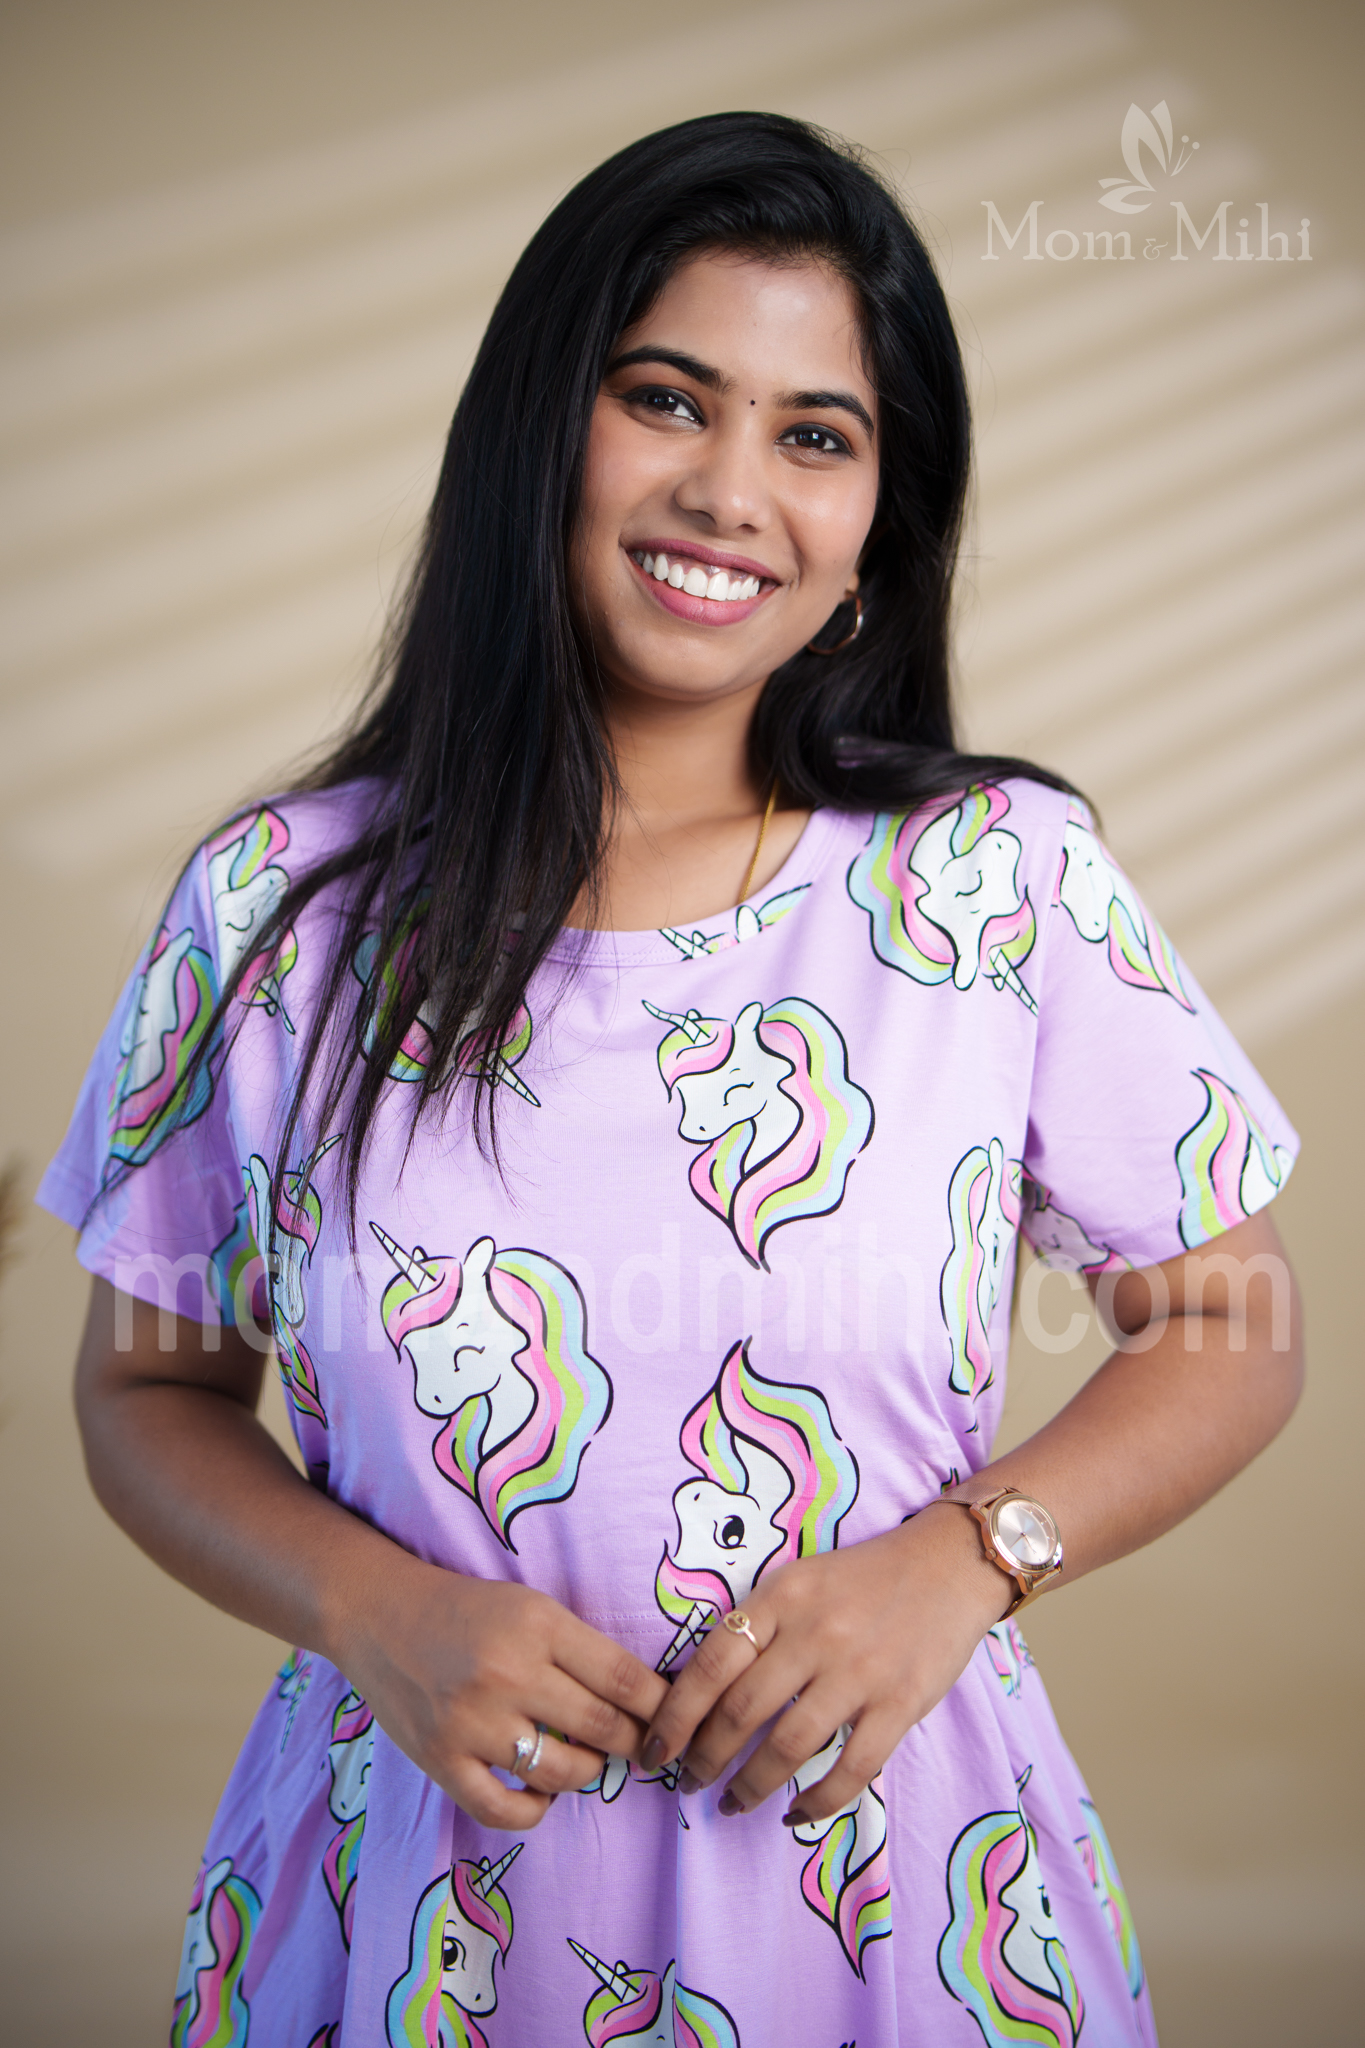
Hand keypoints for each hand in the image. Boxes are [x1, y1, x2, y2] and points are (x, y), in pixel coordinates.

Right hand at [340, 1556, 669, 1830]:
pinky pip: (504, 1809)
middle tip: (643, 1747)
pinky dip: (535, 1810)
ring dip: (588, 1772)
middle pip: (601, 1727)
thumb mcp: (529, 1607)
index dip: (661, 1706)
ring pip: (562, 1772)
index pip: (623, 1678)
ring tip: (589, 1760)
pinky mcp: (440, 1760)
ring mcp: (471, 1722)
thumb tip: (642, 1700)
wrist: (376, 1613)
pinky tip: (542, 1794)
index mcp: (538, 1625)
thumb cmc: (464, 1608)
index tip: (676, 1719)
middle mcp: (507, 1673)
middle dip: (634, 1743)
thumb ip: (579, 1649)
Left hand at [640, 1503, 1009, 1822]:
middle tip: (688, 1782)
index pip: (711, 1663)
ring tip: (733, 1802)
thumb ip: (758, 1624)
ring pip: (788, 1746)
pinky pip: (852, 1768)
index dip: (675, 1715)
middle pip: (741, 1711)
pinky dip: (818, 1800)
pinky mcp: (901, 1704)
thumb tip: (701, 1690)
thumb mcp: (800, 1580)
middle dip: (704, 1758)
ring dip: (750, 1785)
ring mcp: (860, 1672)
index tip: (655, 1749)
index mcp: (782, 1596)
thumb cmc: (864, 1577)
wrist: (948, 1566)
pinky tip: (795, 1811)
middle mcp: (816, 1633)